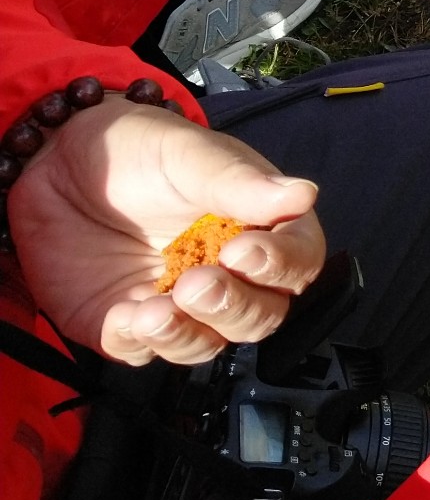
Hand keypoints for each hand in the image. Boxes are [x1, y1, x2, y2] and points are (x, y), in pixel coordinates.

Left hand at [10, 98, 326, 364]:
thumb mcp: (186, 153)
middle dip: (233, 308)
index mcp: (260, 228)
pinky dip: (136, 343)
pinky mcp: (128, 323)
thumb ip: (239, 181)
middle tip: (197, 284)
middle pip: (260, 314)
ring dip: (186, 335)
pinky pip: (141, 351)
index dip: (281, 265)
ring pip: (206, 343)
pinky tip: (123, 317)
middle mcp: (229, 274)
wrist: (55, 162)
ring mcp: (179, 304)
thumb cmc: (137, 149)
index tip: (245, 252)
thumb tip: (304, 194)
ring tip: (153, 312)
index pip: (297, 260)